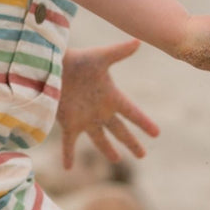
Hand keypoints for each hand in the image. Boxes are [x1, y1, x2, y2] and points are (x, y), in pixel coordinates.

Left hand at [56, 41, 159, 167]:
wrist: (52, 65)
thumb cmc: (77, 60)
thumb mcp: (100, 57)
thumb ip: (118, 52)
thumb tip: (138, 41)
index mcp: (111, 97)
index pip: (133, 113)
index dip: (144, 123)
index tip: (156, 134)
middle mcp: (100, 111)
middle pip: (120, 131)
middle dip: (131, 143)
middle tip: (142, 155)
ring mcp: (85, 118)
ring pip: (99, 139)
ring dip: (107, 150)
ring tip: (116, 160)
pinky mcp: (68, 123)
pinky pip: (70, 144)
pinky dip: (68, 156)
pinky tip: (68, 168)